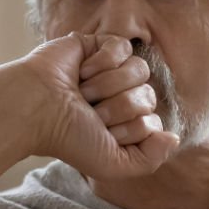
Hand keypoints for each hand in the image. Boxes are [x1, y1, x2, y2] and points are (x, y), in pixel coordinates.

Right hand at [0, 33, 178, 194]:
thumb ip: (150, 160)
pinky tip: (81, 72)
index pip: (153, 122)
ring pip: (140, 71)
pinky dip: (102, 62)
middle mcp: (121, 96)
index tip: (100, 132)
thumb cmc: (68, 138)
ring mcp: (111, 69)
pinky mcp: (98, 44)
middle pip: (149, 96)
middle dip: (119, 108)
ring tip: (83, 92)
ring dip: (109, 85)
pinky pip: (123, 47)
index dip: (129, 129)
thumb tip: (173, 137)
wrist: (35, 110)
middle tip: (89, 111)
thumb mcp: (112, 164)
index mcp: (126, 123)